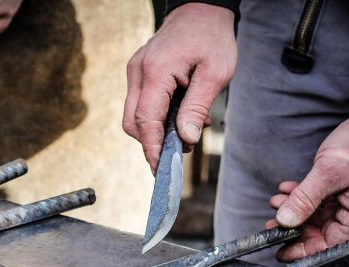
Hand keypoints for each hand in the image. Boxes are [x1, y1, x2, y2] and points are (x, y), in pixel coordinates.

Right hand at [123, 3, 236, 171]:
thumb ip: (196, 107)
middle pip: (133, 123)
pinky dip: (157, 118)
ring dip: (156, 131)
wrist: (200, 10)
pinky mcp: (139, 74)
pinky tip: (179, 114)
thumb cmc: (211, 38)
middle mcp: (139, 73)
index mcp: (156, 71)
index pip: (145, 120)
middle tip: (181, 148)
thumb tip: (186, 139)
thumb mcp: (215, 73)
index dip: (151, 148)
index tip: (160, 168)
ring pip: (134, 117)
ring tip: (187, 127)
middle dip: (153, 142)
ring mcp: (135, 72)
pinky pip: (140, 105)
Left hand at [267, 99, 348, 261]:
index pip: (330, 245)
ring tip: (275, 200)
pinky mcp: (341, 192)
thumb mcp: (328, 172)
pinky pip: (316, 202)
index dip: (304, 251)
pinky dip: (300, 197)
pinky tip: (285, 189)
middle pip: (320, 233)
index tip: (280, 252)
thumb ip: (305, 199)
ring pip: (315, 217)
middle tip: (271, 223)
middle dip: (293, 227)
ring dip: (293, 210)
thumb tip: (284, 221)